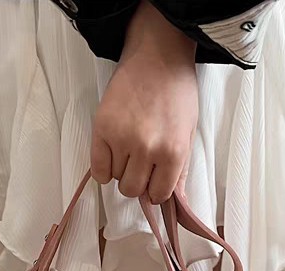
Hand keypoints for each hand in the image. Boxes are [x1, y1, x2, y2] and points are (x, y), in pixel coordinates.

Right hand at [90, 1, 197, 203]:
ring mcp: (122, 139)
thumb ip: (180, 171)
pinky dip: (103, 168)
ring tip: (129, 148)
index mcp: (173, 152)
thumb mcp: (187, 134)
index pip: (159, 194)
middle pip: (132, 189)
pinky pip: (97, 169)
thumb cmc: (177, 93)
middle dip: (137, 181)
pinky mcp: (101, 128)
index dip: (156, 190)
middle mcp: (147, 149)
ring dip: (121, 169)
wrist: (158, 55)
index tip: (154, 182)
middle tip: (141, 163)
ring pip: (116, 178)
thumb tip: (174, 201)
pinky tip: (112, 155)